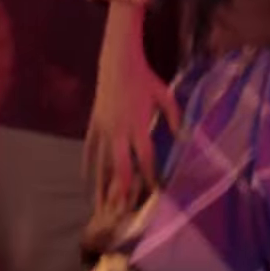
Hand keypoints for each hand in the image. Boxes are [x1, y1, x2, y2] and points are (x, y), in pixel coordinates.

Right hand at [83, 47, 181, 228]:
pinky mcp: (94, 122)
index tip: (154, 193)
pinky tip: (86, 181)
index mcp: (139, 124)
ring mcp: (104, 127)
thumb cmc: (144, 77)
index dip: (150, 177)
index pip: (145, 158)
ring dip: (101, 185)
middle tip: (123, 210)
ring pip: (100, 162)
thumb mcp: (165, 95)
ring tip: (100, 206)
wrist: (118, 60)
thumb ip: (175, 118)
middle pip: (120, 166)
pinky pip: (89, 148)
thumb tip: (184, 139)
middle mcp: (120, 130)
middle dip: (122, 189)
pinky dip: (87, 166)